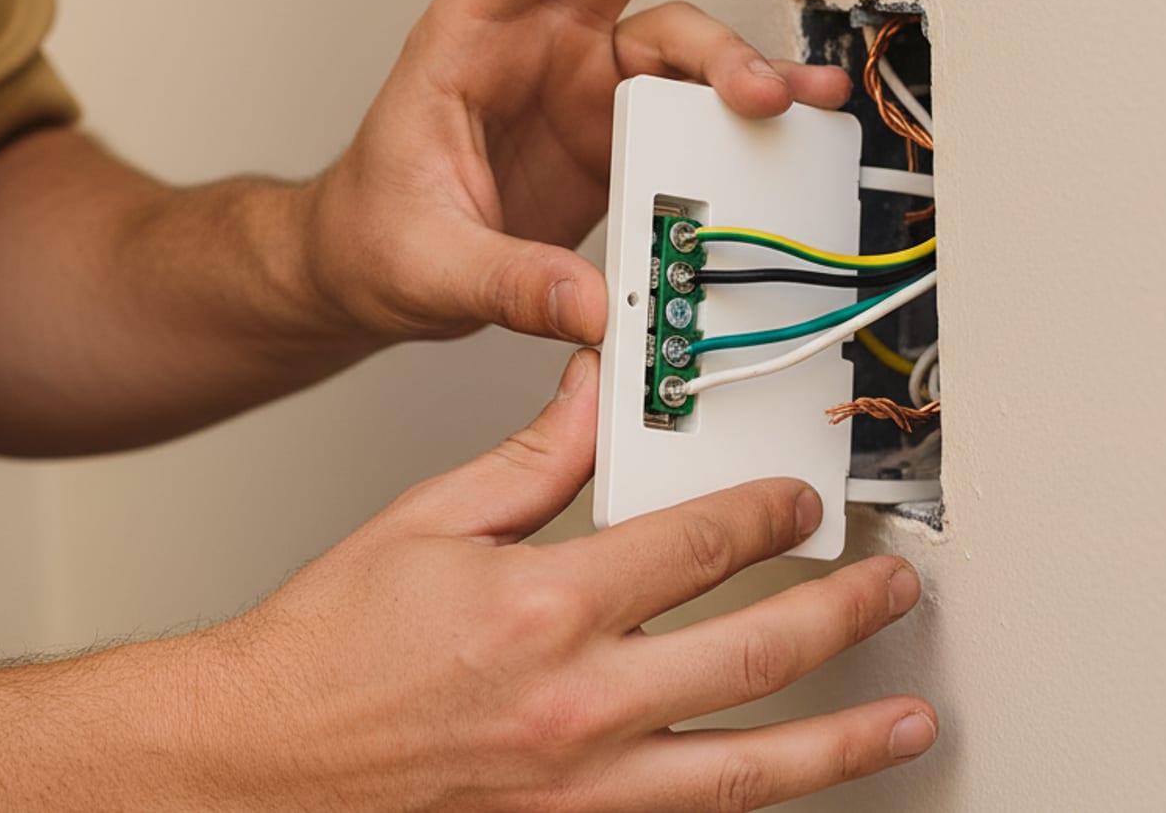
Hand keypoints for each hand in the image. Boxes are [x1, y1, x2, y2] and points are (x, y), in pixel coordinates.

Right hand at [173, 351, 936, 810]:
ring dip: (842, 742)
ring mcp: (579, 785)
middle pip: (756, 651)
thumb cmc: (326, 649)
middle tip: (885, 590)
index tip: (795, 506)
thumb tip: (590, 394)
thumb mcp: (424, 521)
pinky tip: (783, 789)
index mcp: (543, 603)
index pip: (699, 543)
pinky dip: (746, 804)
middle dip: (842, 612)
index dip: (767, 515)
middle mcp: (575, 701)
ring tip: (904, 722)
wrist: (261, 758)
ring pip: (749, 765)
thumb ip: (528, 459)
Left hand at [299, 0, 852, 344]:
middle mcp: (536, 45)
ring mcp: (585, 85)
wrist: (377, 277)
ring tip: (780, 94)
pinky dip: (742, 115)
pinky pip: (693, 109)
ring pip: (676, 39)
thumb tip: (587, 304)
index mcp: (467, 42)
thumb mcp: (430, 263)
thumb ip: (509, 282)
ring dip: (733, 59)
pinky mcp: (620, 136)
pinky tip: (785, 117)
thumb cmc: (379, 237)